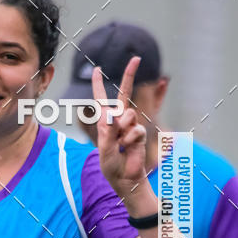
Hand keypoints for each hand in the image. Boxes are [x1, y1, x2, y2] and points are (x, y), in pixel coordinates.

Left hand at [93, 56, 146, 195]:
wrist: (125, 179)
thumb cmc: (111, 166)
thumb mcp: (104, 148)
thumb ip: (109, 131)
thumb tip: (114, 114)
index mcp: (106, 122)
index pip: (102, 100)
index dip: (98, 84)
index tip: (98, 69)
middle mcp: (119, 120)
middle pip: (125, 93)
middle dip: (130, 74)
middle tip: (136, 57)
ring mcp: (131, 125)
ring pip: (128, 115)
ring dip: (122, 131)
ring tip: (121, 145)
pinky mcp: (140, 133)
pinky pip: (135, 130)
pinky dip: (130, 140)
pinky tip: (129, 148)